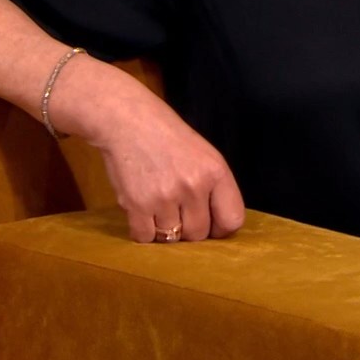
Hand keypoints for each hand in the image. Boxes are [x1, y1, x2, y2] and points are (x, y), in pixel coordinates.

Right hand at [63, 58, 245, 243]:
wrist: (127, 120)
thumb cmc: (166, 136)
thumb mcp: (204, 154)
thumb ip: (214, 188)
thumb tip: (218, 226)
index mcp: (216, 171)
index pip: (232, 220)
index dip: (220, 228)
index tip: (210, 225)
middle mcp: (193, 186)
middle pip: (199, 235)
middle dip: (188, 229)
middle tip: (176, 210)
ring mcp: (165, 196)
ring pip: (172, 239)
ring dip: (164, 228)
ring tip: (157, 205)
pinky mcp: (137, 204)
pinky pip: (145, 237)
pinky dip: (143, 230)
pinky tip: (142, 211)